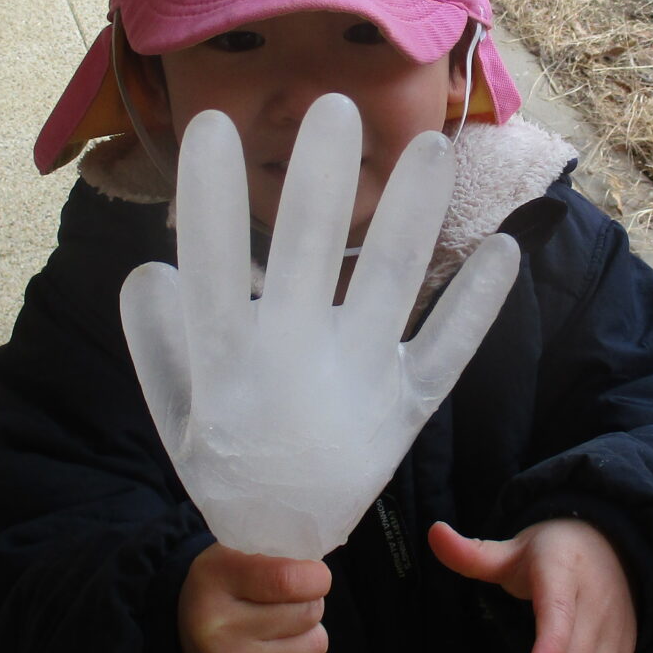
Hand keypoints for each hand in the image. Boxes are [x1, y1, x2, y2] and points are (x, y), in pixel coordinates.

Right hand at [122, 94, 519, 559]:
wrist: (281, 543)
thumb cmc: (226, 458)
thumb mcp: (175, 410)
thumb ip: (156, 343)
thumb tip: (148, 268)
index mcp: (230, 362)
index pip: (211, 267)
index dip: (209, 199)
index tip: (211, 127)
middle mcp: (296, 363)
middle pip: (308, 257)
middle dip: (320, 181)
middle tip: (334, 109)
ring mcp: (359, 384)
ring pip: (389, 285)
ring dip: (413, 215)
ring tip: (432, 148)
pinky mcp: (408, 409)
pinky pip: (449, 351)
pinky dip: (478, 305)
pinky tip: (504, 252)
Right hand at [179, 542, 330, 652]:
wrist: (184, 639)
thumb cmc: (226, 587)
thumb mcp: (236, 553)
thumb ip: (275, 551)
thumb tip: (320, 567)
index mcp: (215, 581)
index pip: (287, 580)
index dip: (315, 577)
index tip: (315, 575)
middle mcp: (218, 630)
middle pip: (308, 613)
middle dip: (310, 602)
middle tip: (291, 602)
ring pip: (315, 646)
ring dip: (309, 634)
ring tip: (284, 628)